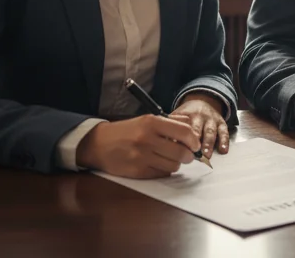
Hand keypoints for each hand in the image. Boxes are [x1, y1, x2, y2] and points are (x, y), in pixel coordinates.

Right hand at [75, 114, 200, 178]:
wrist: (99, 144)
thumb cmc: (127, 131)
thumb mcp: (147, 119)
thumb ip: (171, 121)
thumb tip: (192, 124)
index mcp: (151, 123)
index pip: (185, 132)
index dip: (194, 141)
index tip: (195, 145)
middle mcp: (147, 139)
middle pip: (182, 153)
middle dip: (188, 156)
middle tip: (187, 155)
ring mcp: (141, 157)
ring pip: (174, 166)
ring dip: (176, 164)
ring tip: (169, 158)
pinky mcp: (137, 171)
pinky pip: (162, 174)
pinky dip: (164, 170)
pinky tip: (158, 164)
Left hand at [170, 92, 230, 159]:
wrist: (203, 101)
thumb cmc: (187, 114)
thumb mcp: (177, 116)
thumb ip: (170, 127)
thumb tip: (164, 143)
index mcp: (186, 114)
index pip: (182, 126)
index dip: (179, 136)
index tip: (176, 147)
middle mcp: (199, 116)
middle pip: (196, 128)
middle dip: (194, 141)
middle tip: (192, 153)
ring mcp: (211, 119)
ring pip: (210, 131)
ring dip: (208, 143)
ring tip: (206, 154)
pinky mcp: (221, 123)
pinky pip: (224, 131)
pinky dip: (224, 141)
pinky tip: (223, 149)